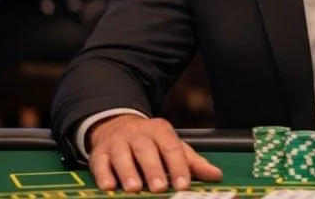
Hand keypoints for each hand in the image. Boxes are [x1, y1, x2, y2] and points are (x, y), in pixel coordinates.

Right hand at [88, 115, 222, 192]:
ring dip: (127, 172)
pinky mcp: (99, 152)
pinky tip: (108, 186)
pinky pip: (99, 162)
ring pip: (122, 155)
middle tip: (159, 187)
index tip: (183, 184)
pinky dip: (103, 174)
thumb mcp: (172, 146)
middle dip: (153, 169)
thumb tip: (216, 175)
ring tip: (134, 188)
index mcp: (160, 130)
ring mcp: (117, 142)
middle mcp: (138, 133)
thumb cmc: (151, 142)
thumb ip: (192, 162)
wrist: (117, 126)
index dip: (178, 166)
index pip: (171, 147)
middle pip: (146, 149)